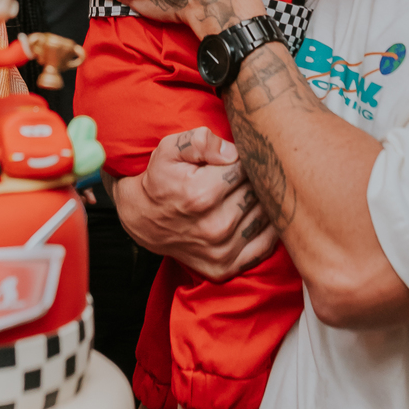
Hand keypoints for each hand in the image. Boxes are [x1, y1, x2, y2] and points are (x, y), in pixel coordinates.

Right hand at [113, 126, 276, 279]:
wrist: (142, 219)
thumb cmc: (160, 179)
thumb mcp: (169, 150)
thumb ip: (200, 141)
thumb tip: (232, 152)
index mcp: (201, 194)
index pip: (245, 168)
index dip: (242, 159)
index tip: (233, 160)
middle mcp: (214, 226)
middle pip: (256, 192)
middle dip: (252, 180)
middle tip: (240, 176)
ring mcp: (220, 250)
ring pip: (264, 217)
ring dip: (260, 203)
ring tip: (242, 194)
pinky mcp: (225, 267)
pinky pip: (264, 246)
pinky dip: (266, 230)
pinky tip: (254, 216)